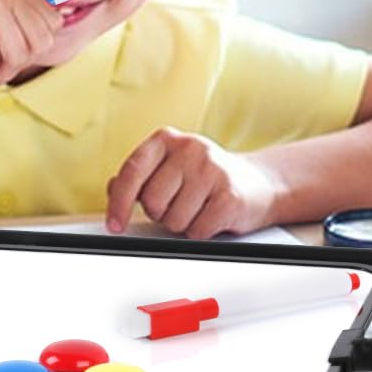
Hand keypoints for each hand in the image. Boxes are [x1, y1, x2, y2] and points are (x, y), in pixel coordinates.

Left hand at [105, 128, 279, 237]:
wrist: (259, 183)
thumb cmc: (206, 177)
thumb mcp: (170, 167)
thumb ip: (140, 176)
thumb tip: (112, 188)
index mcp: (165, 139)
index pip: (131, 171)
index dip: (118, 202)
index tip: (115, 224)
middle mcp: (188, 148)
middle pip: (151, 202)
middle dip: (161, 213)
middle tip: (179, 204)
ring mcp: (211, 169)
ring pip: (173, 220)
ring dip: (183, 224)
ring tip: (198, 208)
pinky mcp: (230, 195)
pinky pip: (198, 231)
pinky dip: (202, 232)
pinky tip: (212, 215)